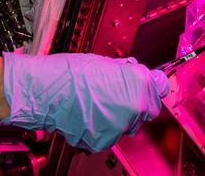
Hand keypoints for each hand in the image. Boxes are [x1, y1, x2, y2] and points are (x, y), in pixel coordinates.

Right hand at [0, 52, 169, 150]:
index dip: (150, 87)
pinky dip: (101, 128)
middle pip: (146, 109)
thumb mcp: (103, 62)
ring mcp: (120, 127)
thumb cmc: (69, 73)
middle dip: (135, 103)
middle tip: (115, 94)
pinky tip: (87, 115)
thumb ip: (126, 72)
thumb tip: (136, 74)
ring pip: (127, 124)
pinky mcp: (104, 141)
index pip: (158, 89)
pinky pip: (109, 135)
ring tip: (96, 103)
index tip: (145, 86)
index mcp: (138, 82)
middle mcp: (134, 107)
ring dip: (118, 117)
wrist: (46, 91)